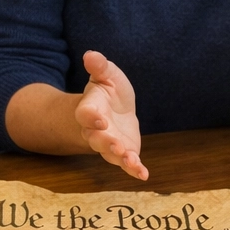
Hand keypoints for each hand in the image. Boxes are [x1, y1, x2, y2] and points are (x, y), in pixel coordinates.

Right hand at [75, 50, 145, 179]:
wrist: (115, 110)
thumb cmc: (108, 91)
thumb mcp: (106, 75)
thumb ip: (99, 66)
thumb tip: (91, 54)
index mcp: (90, 109)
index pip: (86, 114)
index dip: (90, 117)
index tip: (99, 118)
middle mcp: (96, 130)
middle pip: (97, 138)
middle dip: (106, 142)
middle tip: (116, 145)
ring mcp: (110, 144)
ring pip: (111, 154)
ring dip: (120, 158)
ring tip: (130, 161)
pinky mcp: (124, 153)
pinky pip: (127, 163)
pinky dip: (134, 170)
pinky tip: (143, 175)